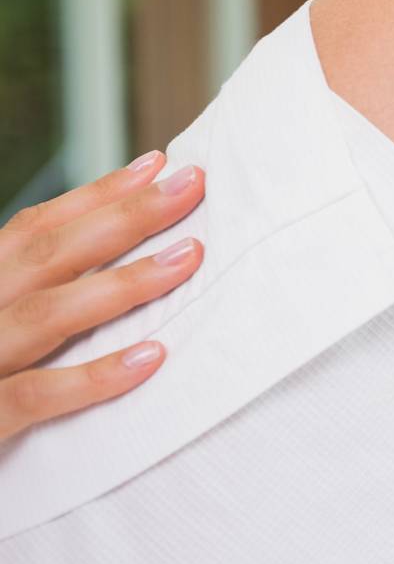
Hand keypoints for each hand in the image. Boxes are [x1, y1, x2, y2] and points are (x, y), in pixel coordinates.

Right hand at [0, 152, 205, 439]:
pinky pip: (38, 396)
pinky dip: (94, 377)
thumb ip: (32, 292)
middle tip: (192, 185)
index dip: (96, 196)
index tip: (159, 166)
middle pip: (48, 256)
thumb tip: (111, 249)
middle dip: (124, 216)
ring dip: (123, 283)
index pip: (33, 230)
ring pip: (48, 314)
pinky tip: (152, 358)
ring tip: (190, 256)